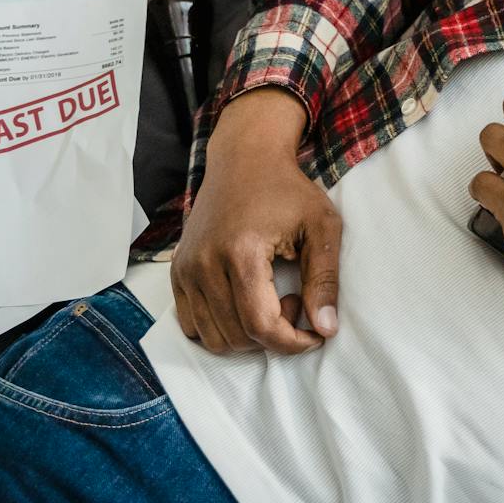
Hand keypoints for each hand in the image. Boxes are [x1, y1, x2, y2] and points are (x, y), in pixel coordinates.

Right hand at [171, 88, 339, 353]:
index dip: (293, 343)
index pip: (261, 325)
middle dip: (275, 334)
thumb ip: (325, 279)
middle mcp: (204, 264)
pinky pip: (192, 325)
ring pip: (214, 338)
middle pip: (238, 336)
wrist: (244, 159)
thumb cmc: (288, 189)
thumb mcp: (322, 226)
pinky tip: (245, 301)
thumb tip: (326, 329)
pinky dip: (222, 328)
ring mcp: (185, 269)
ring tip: (270, 298)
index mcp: (241, 252)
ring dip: (248, 334)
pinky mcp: (177, 271)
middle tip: (295, 300)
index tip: (316, 334)